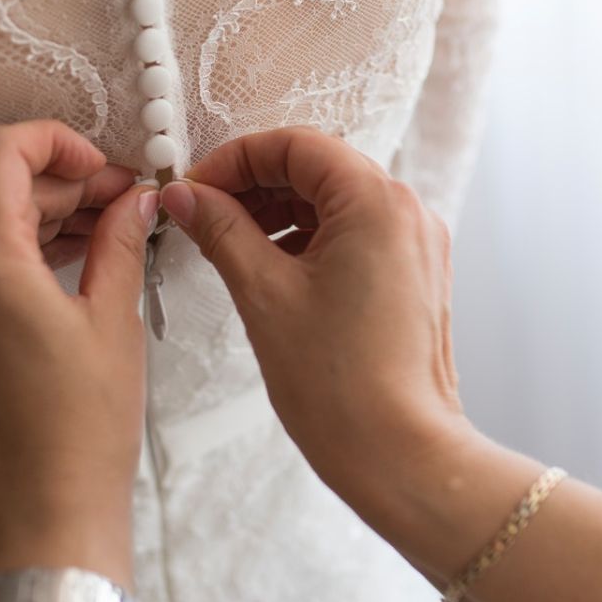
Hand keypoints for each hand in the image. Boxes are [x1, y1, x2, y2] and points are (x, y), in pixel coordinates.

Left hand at [0, 121, 157, 584]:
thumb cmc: (79, 434)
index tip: (104, 164)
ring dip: (50, 219)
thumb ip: (119, 244)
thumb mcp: (113, 324)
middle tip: (130, 198)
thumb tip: (135, 200)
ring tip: (118, 229)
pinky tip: (83, 266)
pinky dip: (31, 258)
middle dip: (64, 182)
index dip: (54, 140)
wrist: (37, 528)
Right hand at [159, 127, 473, 529]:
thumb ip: (221, 230)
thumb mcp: (263, 294)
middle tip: (202, 215)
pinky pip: (353, 236)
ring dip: (277, 213)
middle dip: (254, 186)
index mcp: (376, 202)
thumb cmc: (340, 384)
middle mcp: (407, 212)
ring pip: (334, 203)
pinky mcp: (412, 277)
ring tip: (227, 245)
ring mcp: (416, 245)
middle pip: (317, 169)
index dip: (236, 159)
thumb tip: (186, 196)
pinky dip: (306, 240)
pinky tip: (267, 268)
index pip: (296, 145)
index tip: (195, 188)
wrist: (399, 455)